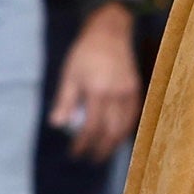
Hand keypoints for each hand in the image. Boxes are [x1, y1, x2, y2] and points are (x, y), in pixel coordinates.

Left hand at [50, 4, 141, 159]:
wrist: (110, 33)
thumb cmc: (84, 53)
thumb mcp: (69, 75)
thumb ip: (65, 101)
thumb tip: (57, 125)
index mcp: (98, 91)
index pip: (91, 127)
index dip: (82, 143)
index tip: (75, 153)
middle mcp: (117, 95)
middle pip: (110, 131)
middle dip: (101, 148)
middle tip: (92, 160)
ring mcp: (129, 93)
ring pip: (125, 126)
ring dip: (115, 143)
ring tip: (105, 152)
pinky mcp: (136, 89)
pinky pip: (133, 115)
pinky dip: (126, 129)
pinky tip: (118, 135)